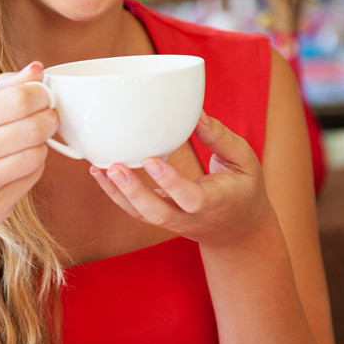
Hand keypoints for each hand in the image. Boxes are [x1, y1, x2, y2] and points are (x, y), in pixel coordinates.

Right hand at [0, 62, 57, 241]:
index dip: (42, 95)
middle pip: (33, 126)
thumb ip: (1, 91)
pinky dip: (35, 170)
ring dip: (42, 147)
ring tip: (31, 144)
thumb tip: (37, 69)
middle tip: (49, 119)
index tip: (45, 97)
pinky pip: (32, 179)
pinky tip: (22, 167)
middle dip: (50, 120)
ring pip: (36, 154)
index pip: (18, 99)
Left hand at [89, 112, 268, 248]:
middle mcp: (191, 217)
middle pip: (158, 213)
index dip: (171, 182)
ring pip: (142, 215)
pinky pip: (136, 211)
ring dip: (118, 194)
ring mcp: (174, 221)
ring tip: (99, 169)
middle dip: (134, 192)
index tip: (152, 160)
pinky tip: (100, 174)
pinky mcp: (162, 218)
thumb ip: (220, 138)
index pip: (191, 198)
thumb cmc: (243, 188)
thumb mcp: (244, 160)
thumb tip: (195, 113)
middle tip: (114, 167)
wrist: (238, 231)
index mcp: (216, 201)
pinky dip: (116, 195)